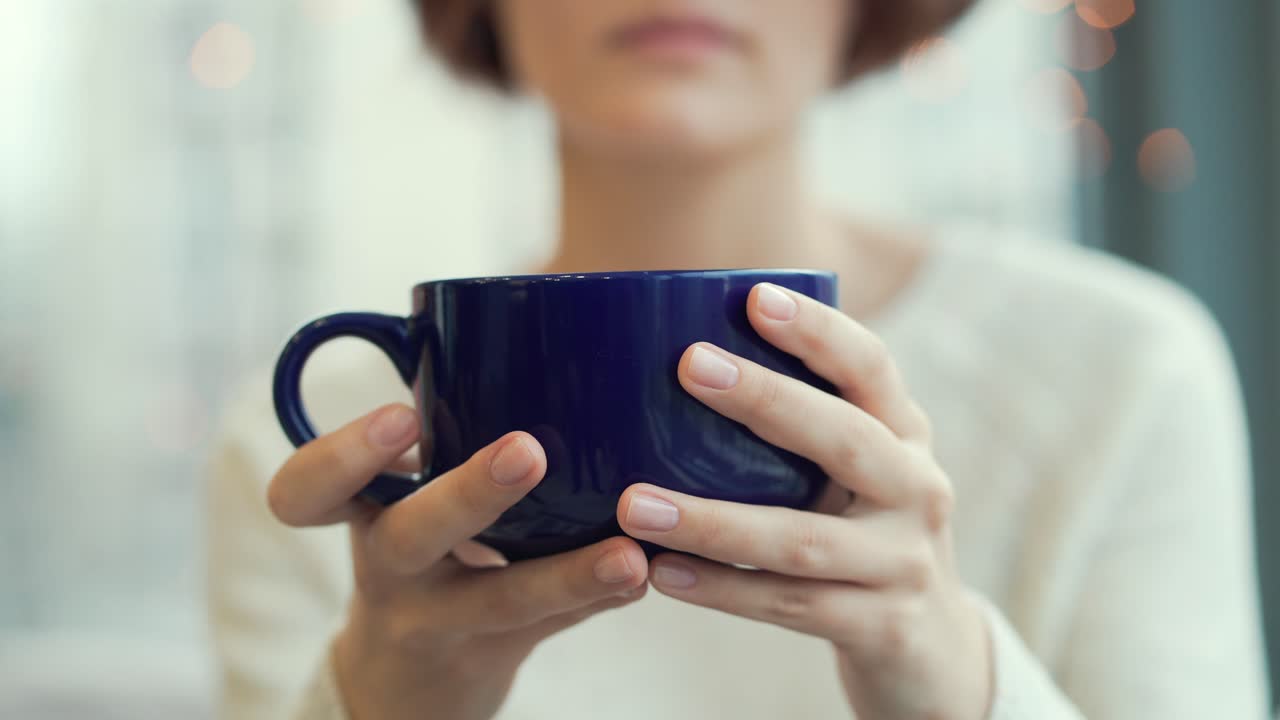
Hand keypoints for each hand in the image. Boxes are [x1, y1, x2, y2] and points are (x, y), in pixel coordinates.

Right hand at [269, 406, 648, 719]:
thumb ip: (449, 418)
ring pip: (499, 600)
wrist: (410, 673)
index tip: (401, 415)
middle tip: (526, 452)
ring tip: (625, 553)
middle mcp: (390, 565)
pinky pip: (552, 627)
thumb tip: (554, 312)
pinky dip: (600, 598)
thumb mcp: (407, 484)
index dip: (343, 455)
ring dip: (566, 575)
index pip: (307, 491)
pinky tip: (645, 573)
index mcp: (362, 510)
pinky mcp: (493, 652)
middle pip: (409, 537)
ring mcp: (438, 619)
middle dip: (467, 495)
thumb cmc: (421, 537)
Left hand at [617, 283, 991, 719]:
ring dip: (712, 521)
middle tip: (687, 364)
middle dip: (767, 399)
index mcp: (905, 436)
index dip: (820, 331)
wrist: (931, 649)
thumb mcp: (854, 477)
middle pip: (846, 438)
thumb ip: (799, 429)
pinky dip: (722, 588)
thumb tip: (679, 360)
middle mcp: (919, 490)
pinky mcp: (884, 626)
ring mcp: (905, 562)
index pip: (872, 368)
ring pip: (800, 539)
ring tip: (634, 503)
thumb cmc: (861, 536)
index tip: (756, 297)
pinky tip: (663, 572)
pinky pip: (790, 604)